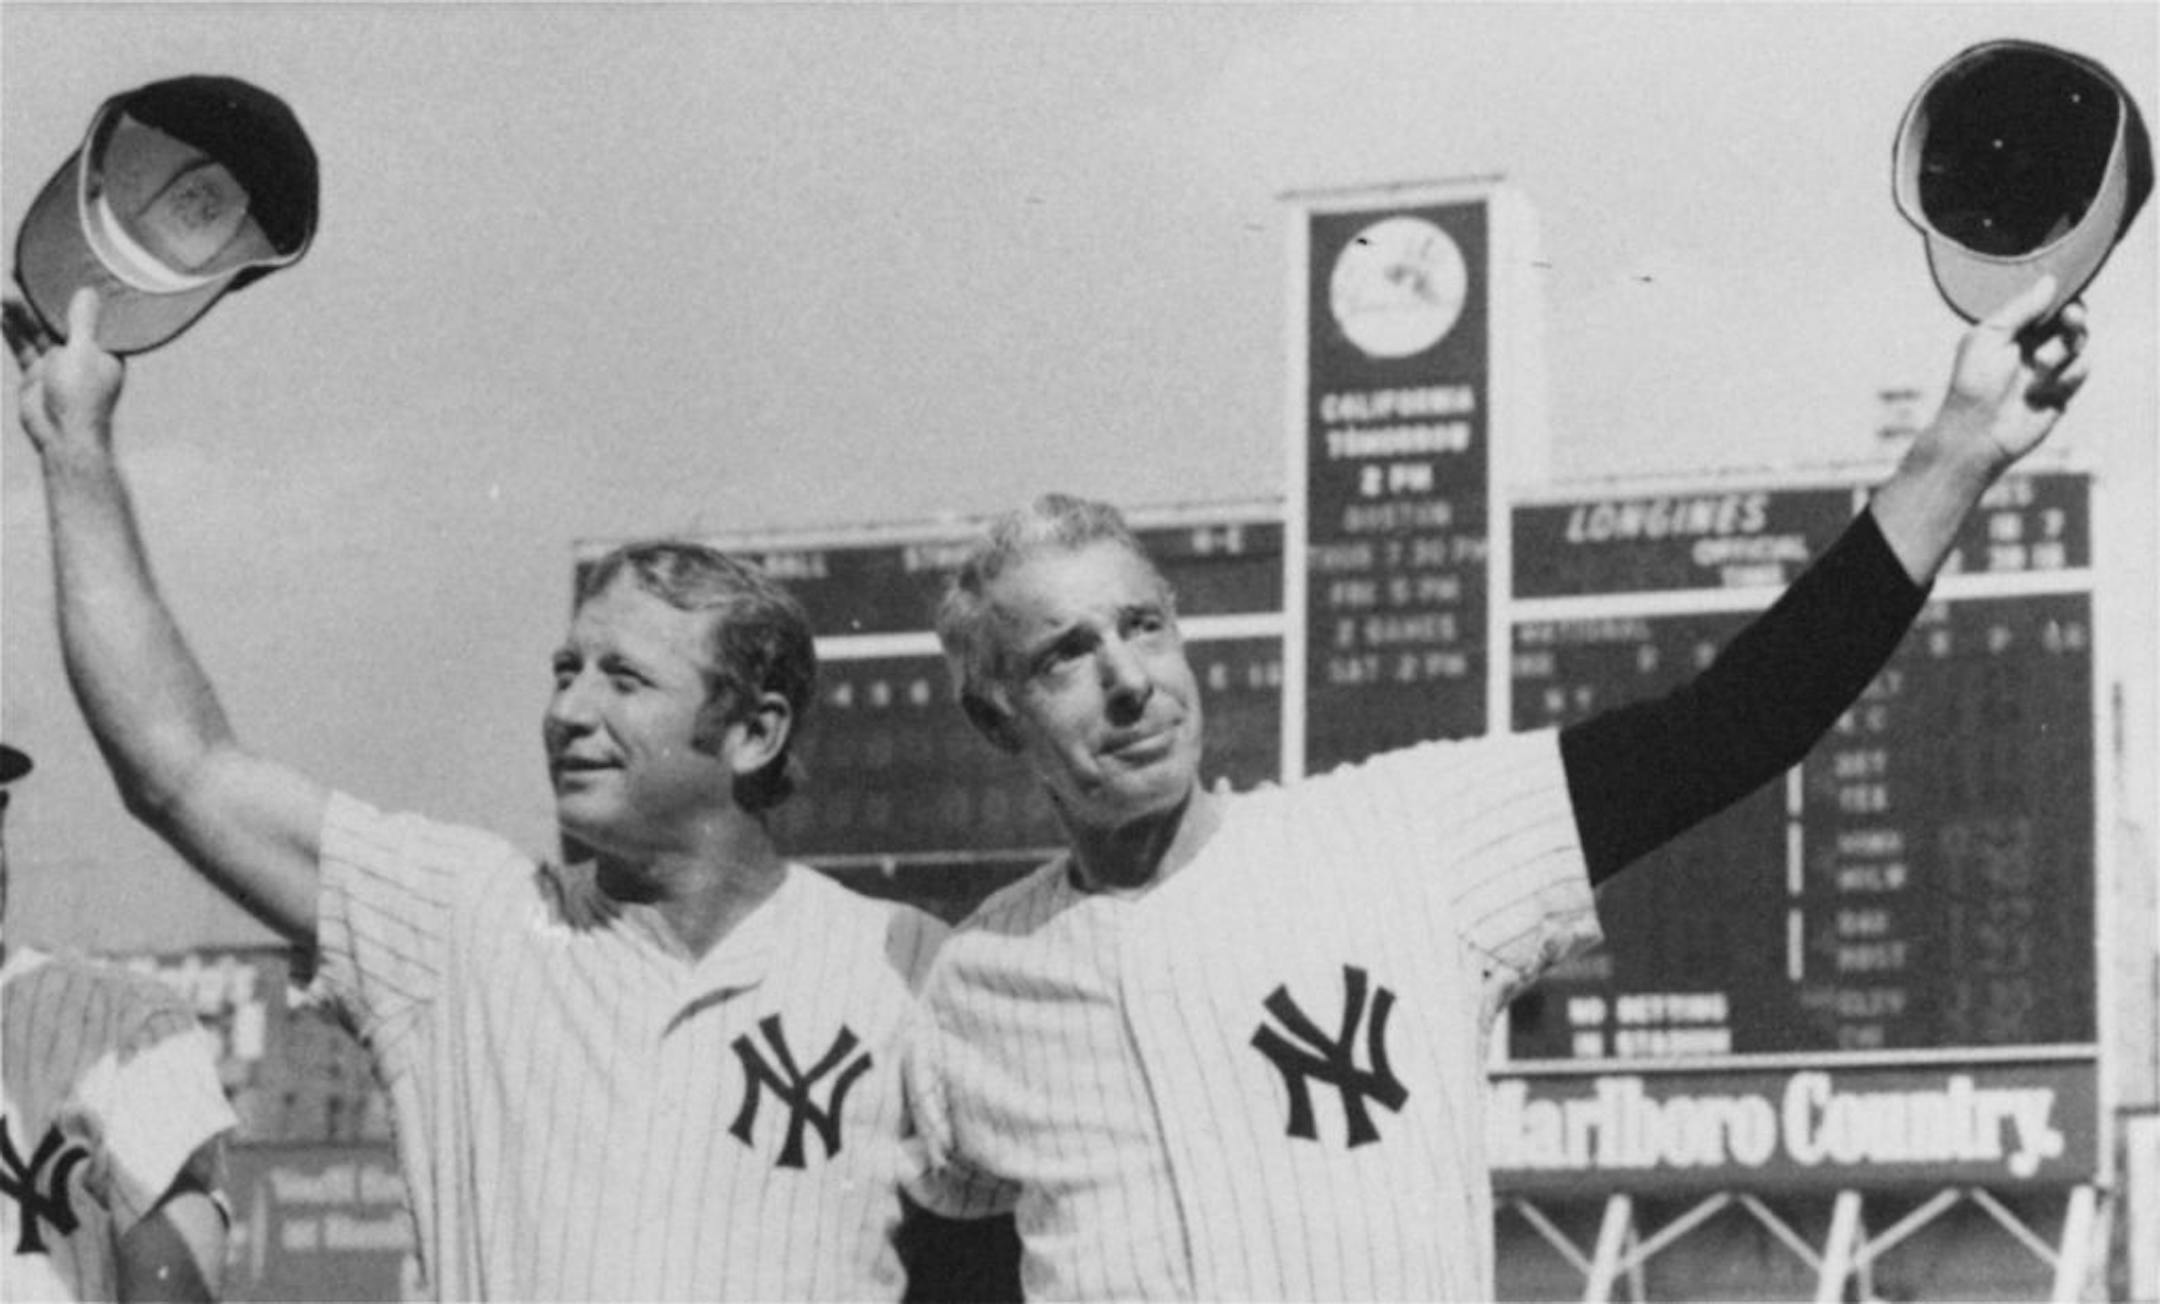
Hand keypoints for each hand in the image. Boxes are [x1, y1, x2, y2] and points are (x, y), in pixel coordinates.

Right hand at [4, 288, 125, 459]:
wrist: (62, 437)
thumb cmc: (83, 397)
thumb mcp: (83, 353)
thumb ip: (82, 323)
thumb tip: (89, 293)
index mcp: (105, 349)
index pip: (89, 314)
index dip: (72, 294)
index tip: (59, 269)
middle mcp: (83, 354)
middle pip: (59, 319)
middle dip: (41, 298)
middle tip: (23, 271)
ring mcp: (59, 364)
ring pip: (38, 331)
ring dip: (21, 312)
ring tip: (5, 289)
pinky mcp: (37, 373)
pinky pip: (23, 346)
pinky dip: (12, 330)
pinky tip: (1, 312)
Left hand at [1929, 275, 2090, 473]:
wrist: (1976, 433)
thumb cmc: (1973, 383)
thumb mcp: (1990, 336)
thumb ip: (2021, 308)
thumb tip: (2050, 280)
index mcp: (2013, 330)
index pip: (2048, 304)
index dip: (2062, 298)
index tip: (2065, 299)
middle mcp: (2033, 345)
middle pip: (2071, 319)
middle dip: (2073, 317)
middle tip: (2069, 319)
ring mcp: (2050, 368)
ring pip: (2079, 343)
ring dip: (2062, 351)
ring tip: (2039, 366)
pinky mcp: (2063, 390)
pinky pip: (2082, 369)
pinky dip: (2066, 375)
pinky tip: (2042, 389)